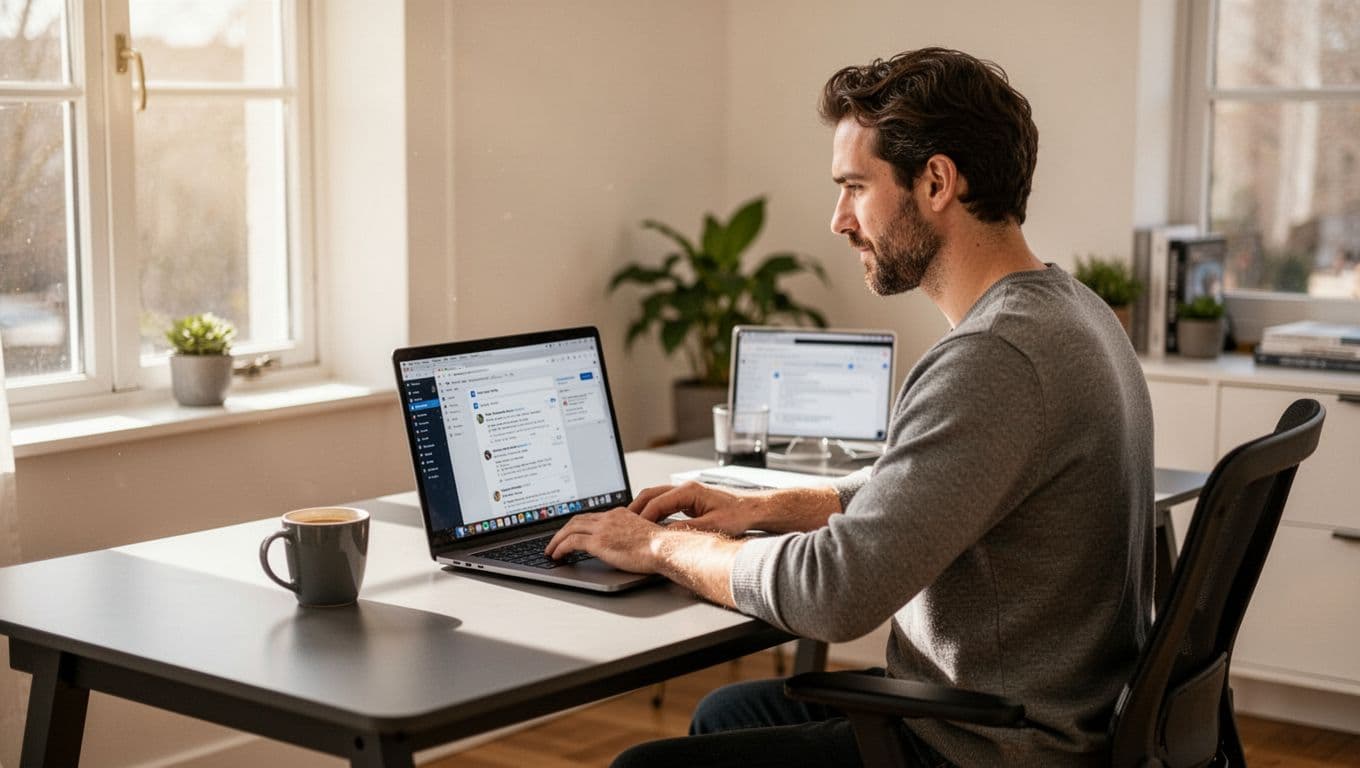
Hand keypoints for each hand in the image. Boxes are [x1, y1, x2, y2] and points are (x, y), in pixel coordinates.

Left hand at [544, 507, 665, 573]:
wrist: (663, 548)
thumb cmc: (660, 547)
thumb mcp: (642, 535)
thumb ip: (628, 535)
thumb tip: (621, 545)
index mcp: (619, 514)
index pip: (592, 516)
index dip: (578, 524)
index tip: (570, 532)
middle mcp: (609, 518)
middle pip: (577, 519)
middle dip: (562, 530)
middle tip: (554, 541)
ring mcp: (603, 528)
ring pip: (570, 529)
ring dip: (556, 540)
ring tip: (550, 550)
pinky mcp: (598, 541)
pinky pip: (571, 542)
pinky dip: (560, 548)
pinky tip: (556, 556)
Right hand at [629, 481, 765, 536]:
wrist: (753, 509)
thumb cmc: (738, 515)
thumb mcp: (713, 526)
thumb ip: (689, 530)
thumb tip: (667, 536)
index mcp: (689, 491)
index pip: (657, 503)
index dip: (643, 518)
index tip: (634, 530)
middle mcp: (685, 488)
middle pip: (651, 495)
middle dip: (635, 509)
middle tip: (622, 523)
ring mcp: (686, 493)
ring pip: (656, 497)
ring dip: (642, 509)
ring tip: (630, 524)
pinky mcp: (689, 500)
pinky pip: (664, 503)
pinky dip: (652, 511)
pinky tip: (648, 523)